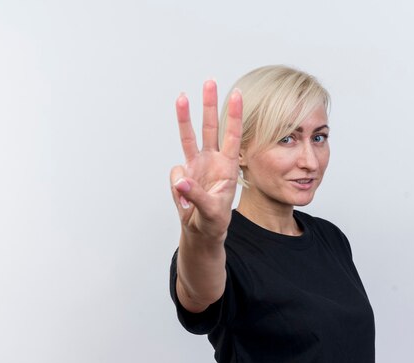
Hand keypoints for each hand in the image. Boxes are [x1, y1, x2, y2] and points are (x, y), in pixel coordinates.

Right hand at [170, 80, 242, 239]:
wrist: (202, 231)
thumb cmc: (214, 221)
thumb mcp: (211, 211)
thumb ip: (196, 195)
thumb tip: (180, 180)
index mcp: (227, 166)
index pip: (232, 136)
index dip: (235, 115)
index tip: (237, 94)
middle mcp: (212, 160)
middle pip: (210, 127)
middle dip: (210, 104)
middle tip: (210, 81)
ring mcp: (196, 165)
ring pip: (189, 136)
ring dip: (185, 117)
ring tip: (182, 96)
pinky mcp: (183, 174)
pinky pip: (175, 172)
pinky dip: (177, 186)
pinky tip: (185, 201)